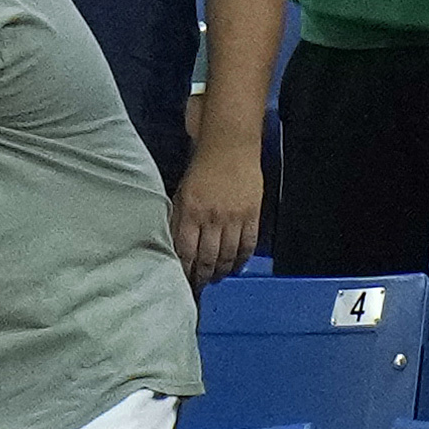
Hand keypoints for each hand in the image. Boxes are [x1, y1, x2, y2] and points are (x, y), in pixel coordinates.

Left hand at [170, 130, 262, 288]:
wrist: (229, 143)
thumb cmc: (202, 167)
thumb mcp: (182, 193)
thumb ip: (179, 220)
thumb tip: (176, 247)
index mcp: (190, 212)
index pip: (185, 252)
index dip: (185, 272)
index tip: (183, 282)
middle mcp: (211, 218)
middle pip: (207, 259)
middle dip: (202, 277)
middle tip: (200, 286)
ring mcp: (234, 217)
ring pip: (228, 256)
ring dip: (221, 271)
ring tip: (217, 277)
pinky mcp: (252, 214)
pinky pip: (248, 245)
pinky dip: (242, 259)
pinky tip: (236, 266)